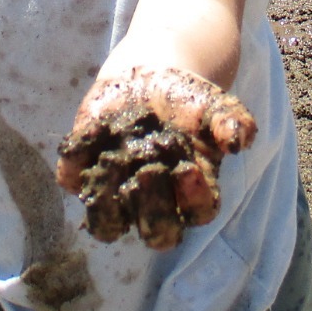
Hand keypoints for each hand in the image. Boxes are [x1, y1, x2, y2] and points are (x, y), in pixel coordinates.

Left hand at [55, 66, 256, 249]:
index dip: (193, 200)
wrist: (149, 78)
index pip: (197, 214)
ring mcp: (116, 192)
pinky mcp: (83, 171)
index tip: (188, 169)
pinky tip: (88, 134)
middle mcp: (152, 203)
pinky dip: (74, 161)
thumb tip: (240, 141)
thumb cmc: (188, 102)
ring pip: (106, 225)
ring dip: (106, 203)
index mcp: (189, 194)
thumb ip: (232, 122)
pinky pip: (71, 179)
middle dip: (152, 208)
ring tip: (113, 162)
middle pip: (154, 232)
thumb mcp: (214, 106)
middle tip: (149, 171)